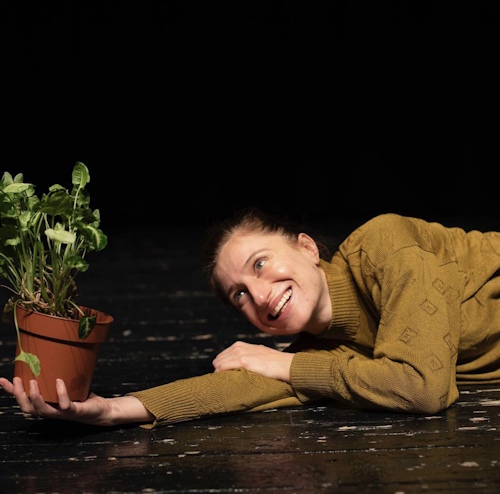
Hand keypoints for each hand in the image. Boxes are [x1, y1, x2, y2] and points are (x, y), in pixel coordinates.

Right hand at [0, 377, 153, 426]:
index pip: (24, 400)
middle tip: (18, 379)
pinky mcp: (75, 411)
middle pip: (28, 408)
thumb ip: (56, 376)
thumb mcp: (66, 385)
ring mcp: (62, 413)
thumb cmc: (82, 397)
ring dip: (36, 396)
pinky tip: (58, 382)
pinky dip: (61, 393)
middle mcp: (51, 411)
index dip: (11, 392)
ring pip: (43, 410)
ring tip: (32, 381)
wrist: (101, 409)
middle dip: (20, 395)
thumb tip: (48, 358)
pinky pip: (65, 404)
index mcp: (46, 405)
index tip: (1, 379)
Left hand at [212, 341, 293, 382]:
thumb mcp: (256, 354)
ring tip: (226, 382)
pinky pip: (222, 367)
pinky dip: (221, 375)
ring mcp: (240, 353)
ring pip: (218, 364)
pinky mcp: (243, 361)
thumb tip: (237, 364)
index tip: (224, 376)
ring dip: (219, 374)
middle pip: (217, 360)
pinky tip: (226, 381)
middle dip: (219, 370)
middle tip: (225, 381)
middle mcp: (238, 347)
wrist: (284, 364)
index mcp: (239, 345)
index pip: (221, 356)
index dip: (221, 367)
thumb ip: (245, 356)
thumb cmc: (272, 362)